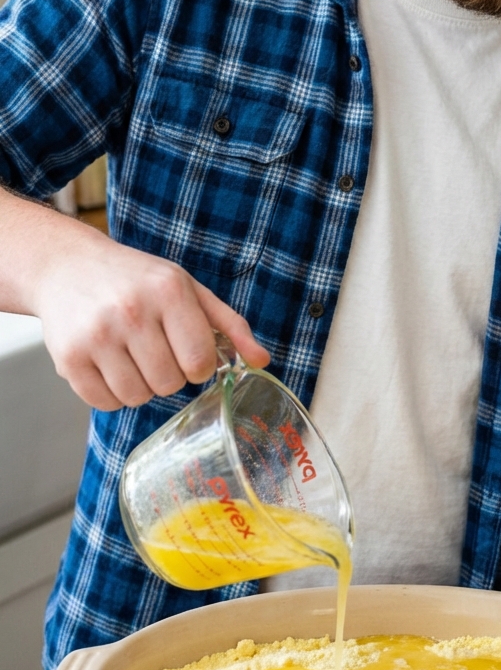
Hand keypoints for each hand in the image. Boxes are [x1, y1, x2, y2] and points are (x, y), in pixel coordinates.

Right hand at [32, 226, 268, 410]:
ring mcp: (96, 335)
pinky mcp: (68, 357)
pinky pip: (104, 403)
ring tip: (131, 356)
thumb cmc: (138, 281)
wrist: (68, 266)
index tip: (188, 351)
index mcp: (169, 291)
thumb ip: (230, 325)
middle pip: (169, 383)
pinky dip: (111, 394)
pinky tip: (108, 364)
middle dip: (169, 375)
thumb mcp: (188, 289)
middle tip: (156, 350)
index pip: (200, 362)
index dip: (199, 365)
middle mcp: (132, 311)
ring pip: (137, 397)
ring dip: (140, 386)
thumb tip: (263, 361)